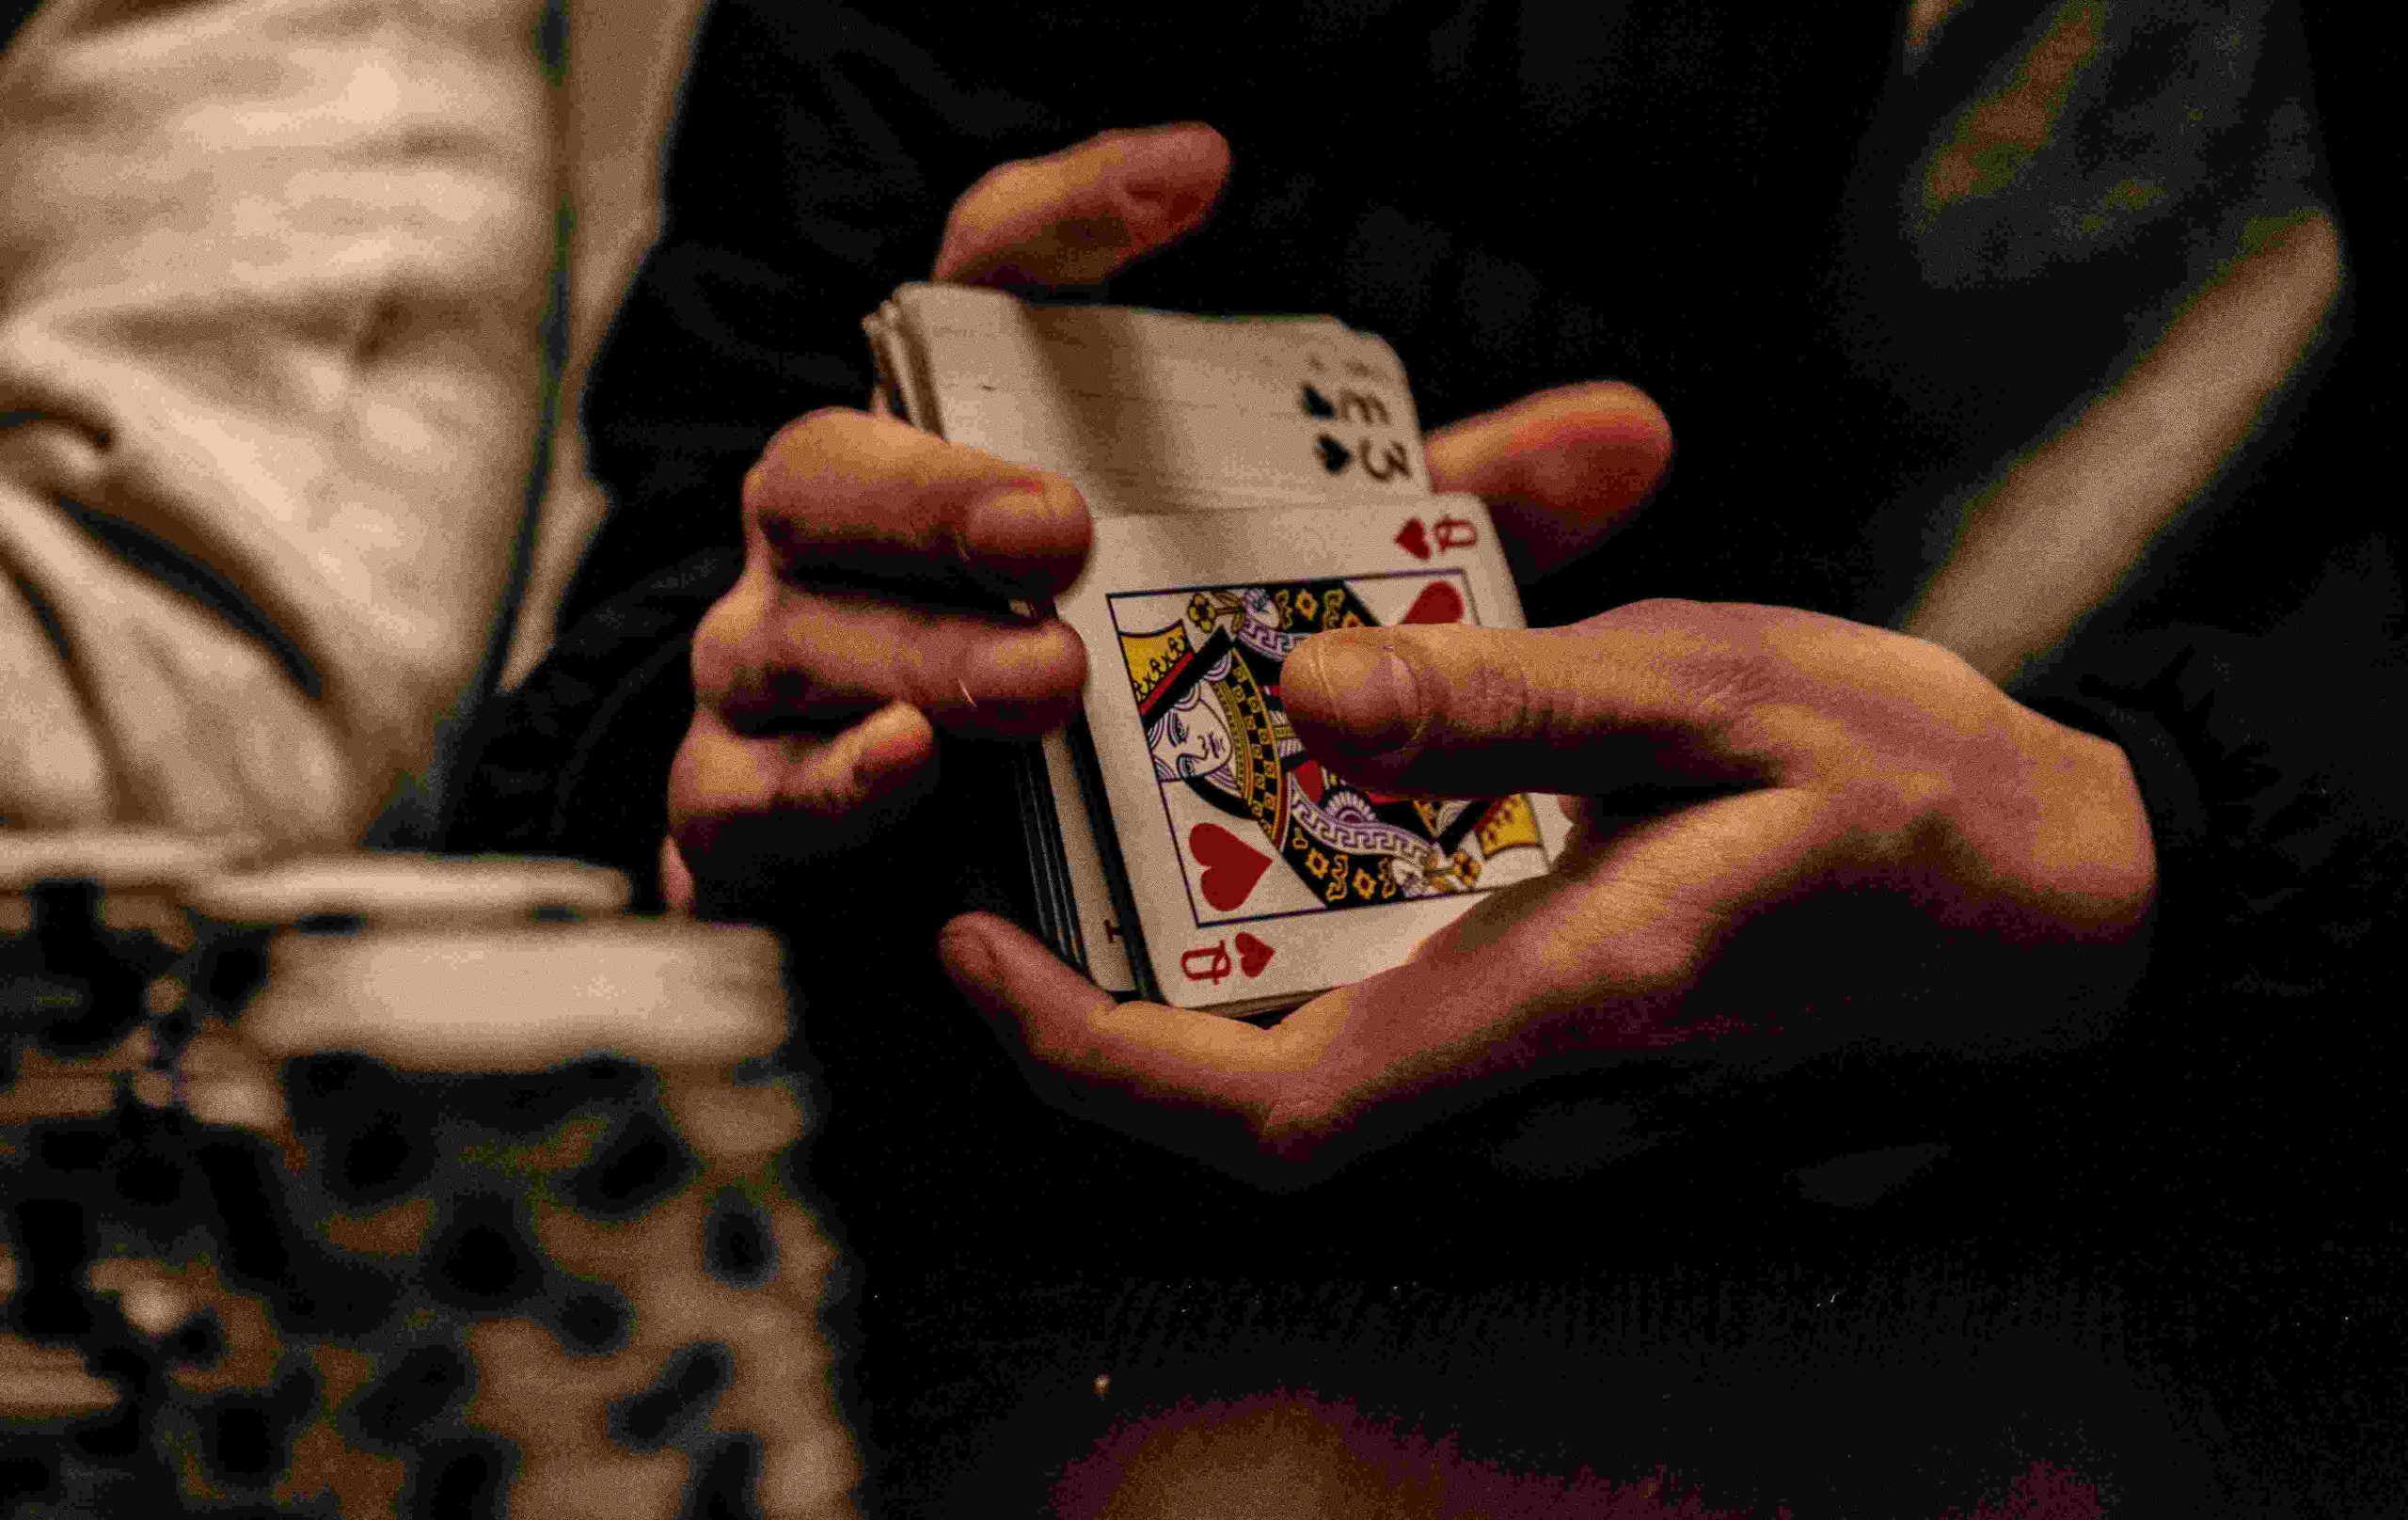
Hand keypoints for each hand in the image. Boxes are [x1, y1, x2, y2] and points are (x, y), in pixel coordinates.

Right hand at [667, 121, 1672, 911]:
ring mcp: (779, 662)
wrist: (934, 862)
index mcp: (964, 441)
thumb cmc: (1108, 679)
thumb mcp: (1284, 585)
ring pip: (789, 626)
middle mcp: (845, 535)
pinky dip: (819, 783)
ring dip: (910, 649)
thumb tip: (1626, 436)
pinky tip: (903, 775)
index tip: (1202, 171)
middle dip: (938, 489)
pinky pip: (744, 786)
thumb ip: (1430, 517)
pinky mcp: (741, 802)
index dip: (1074, 217)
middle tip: (1058, 531)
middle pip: (831, 462)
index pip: (987, 287)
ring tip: (1035, 684)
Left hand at [939, 602, 2154, 1186]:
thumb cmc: (1922, 794)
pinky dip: (1289, 957)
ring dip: (1185, 982)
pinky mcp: (1568, 1047)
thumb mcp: (1728, 695)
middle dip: (1102, 1014)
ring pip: (1308, 1078)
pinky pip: (1385, 1034)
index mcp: (1570, 996)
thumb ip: (1516, 704)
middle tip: (1015, 857)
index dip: (1092, 1059)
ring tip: (1109, 829)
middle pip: (1254, 1112)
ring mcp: (1554, 1083)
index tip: (977, 952)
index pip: (1274, 1111)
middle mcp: (1540, 1079)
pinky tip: (1274, 832)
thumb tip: (1316, 698)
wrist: (2063, 906)